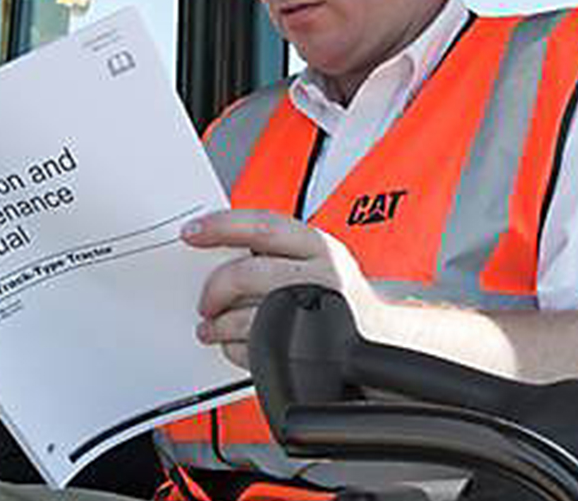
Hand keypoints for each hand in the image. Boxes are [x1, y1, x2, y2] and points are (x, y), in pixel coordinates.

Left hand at [181, 209, 374, 368]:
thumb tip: (218, 247)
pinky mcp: (309, 350)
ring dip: (219, 326)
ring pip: (247, 317)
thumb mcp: (318, 259)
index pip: (261, 226)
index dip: (221, 227)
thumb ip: (276, 249)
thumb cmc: (341, 297)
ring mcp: (316, 314)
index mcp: (318, 246)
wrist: (385, 339)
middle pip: (247, 274)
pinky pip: (254, 350)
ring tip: (212, 328)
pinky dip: (235, 350)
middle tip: (205, 300)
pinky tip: (237, 345)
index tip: (192, 233)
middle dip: (215, 289)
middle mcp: (321, 276)